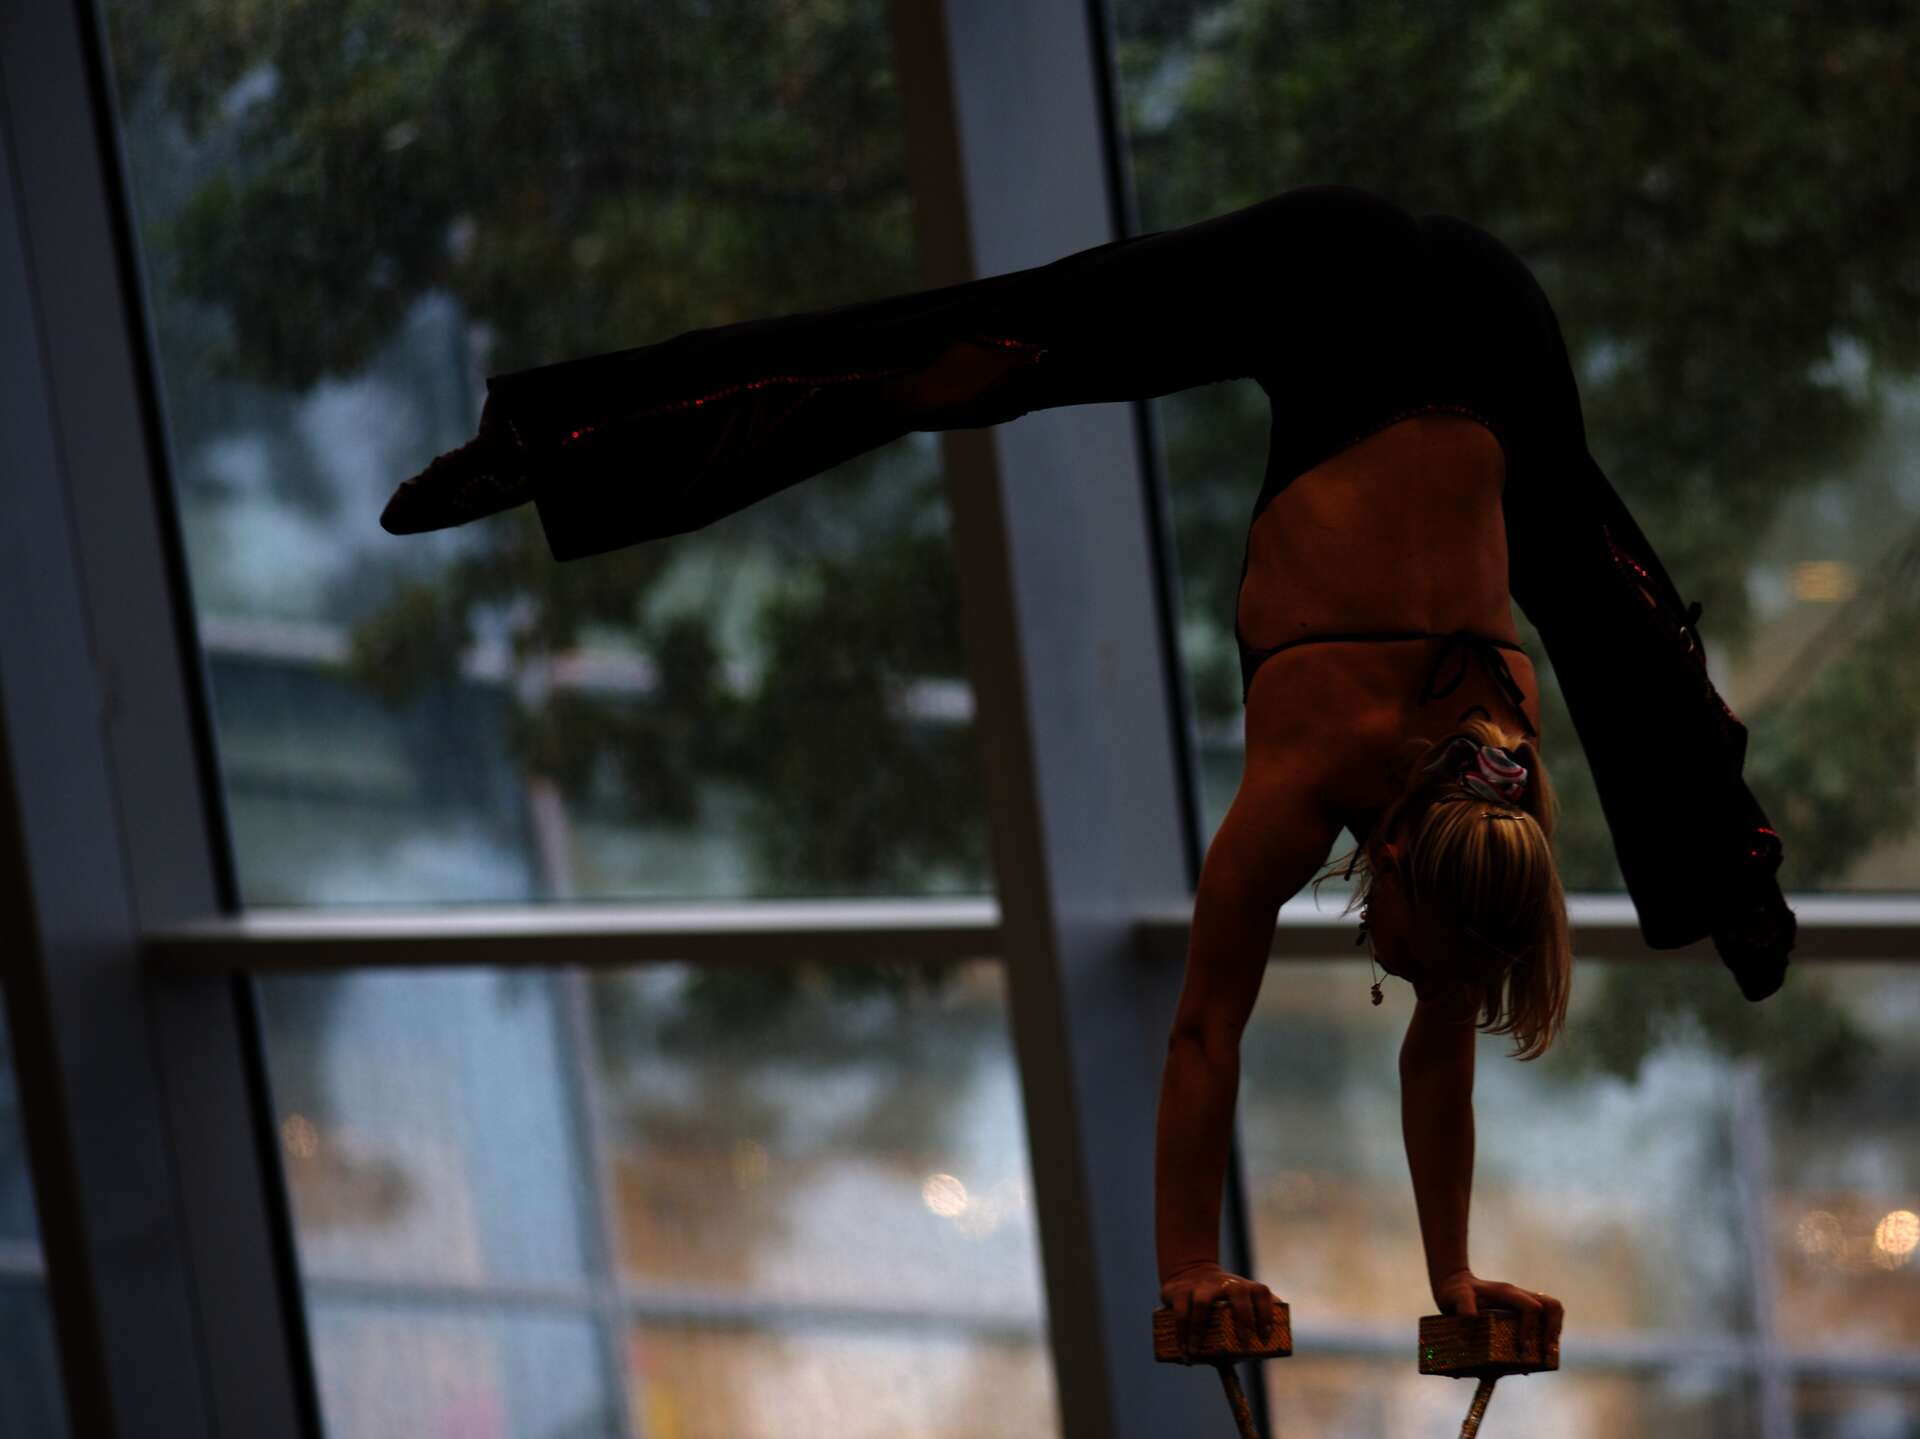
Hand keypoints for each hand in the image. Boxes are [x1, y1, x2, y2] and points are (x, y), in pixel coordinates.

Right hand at [1159, 1262, 1277, 1358]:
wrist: (1190, 1270)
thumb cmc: (1220, 1299)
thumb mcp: (1235, 1303)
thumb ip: (1248, 1324)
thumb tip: (1256, 1362)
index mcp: (1242, 1286)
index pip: (1260, 1292)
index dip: (1266, 1313)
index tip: (1265, 1336)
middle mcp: (1224, 1283)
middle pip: (1238, 1292)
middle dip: (1244, 1317)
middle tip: (1244, 1342)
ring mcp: (1201, 1286)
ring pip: (1202, 1303)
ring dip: (1198, 1329)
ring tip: (1195, 1351)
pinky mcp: (1180, 1291)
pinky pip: (1181, 1312)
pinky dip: (1181, 1332)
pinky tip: (1183, 1349)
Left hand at [1432, 1269, 1562, 1357]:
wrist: (1455, 1286)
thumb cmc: (1456, 1292)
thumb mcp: (1455, 1297)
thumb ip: (1463, 1307)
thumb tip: (1471, 1320)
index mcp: (1506, 1293)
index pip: (1531, 1308)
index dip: (1530, 1329)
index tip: (1522, 1348)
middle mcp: (1520, 1296)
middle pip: (1552, 1306)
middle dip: (1554, 1330)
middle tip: (1546, 1353)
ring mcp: (1524, 1302)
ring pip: (1552, 1311)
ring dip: (1554, 1334)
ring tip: (1547, 1357)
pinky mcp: (1523, 1312)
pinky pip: (1544, 1320)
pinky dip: (1546, 1337)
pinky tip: (1534, 1359)